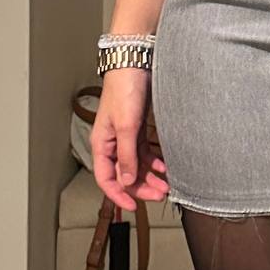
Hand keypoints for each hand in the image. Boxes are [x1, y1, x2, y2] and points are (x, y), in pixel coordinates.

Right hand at [92, 67, 169, 213]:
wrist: (136, 62)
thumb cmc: (125, 88)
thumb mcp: (126, 126)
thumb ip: (126, 155)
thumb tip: (125, 181)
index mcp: (102, 144)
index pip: (105, 178)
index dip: (118, 195)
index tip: (133, 207)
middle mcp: (112, 143)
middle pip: (124, 174)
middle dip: (141, 187)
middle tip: (160, 195)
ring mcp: (125, 136)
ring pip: (136, 164)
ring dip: (150, 176)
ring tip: (167, 185)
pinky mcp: (138, 127)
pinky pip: (144, 152)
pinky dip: (154, 162)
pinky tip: (165, 168)